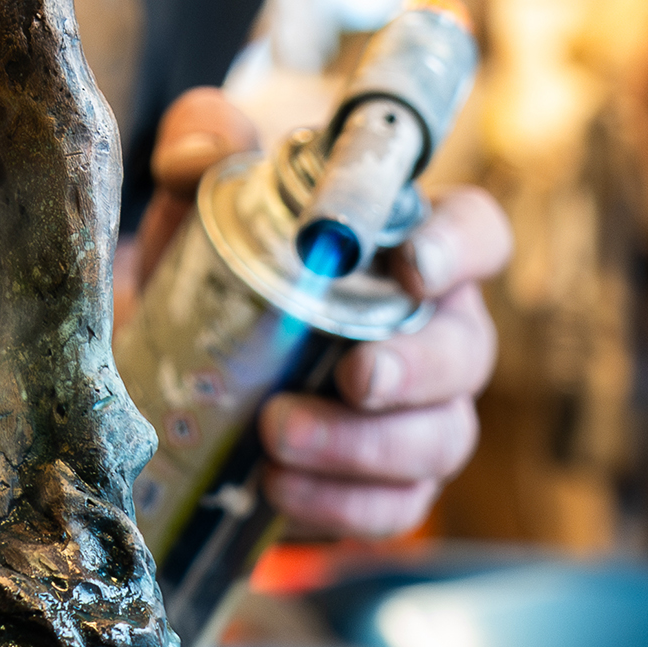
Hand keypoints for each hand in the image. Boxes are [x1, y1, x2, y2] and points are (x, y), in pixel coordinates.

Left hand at [132, 86, 510, 540]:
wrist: (169, 349)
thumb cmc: (213, 256)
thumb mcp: (199, 190)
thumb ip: (202, 138)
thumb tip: (205, 145)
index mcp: (409, 244)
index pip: (478, 232)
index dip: (461, 248)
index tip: (412, 266)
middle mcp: (433, 328)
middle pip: (469, 352)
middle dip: (416, 370)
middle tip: (354, 377)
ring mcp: (420, 412)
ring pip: (440, 440)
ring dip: (365, 447)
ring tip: (278, 435)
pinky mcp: (385, 483)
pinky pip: (394, 508)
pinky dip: (339, 505)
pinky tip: (277, 486)